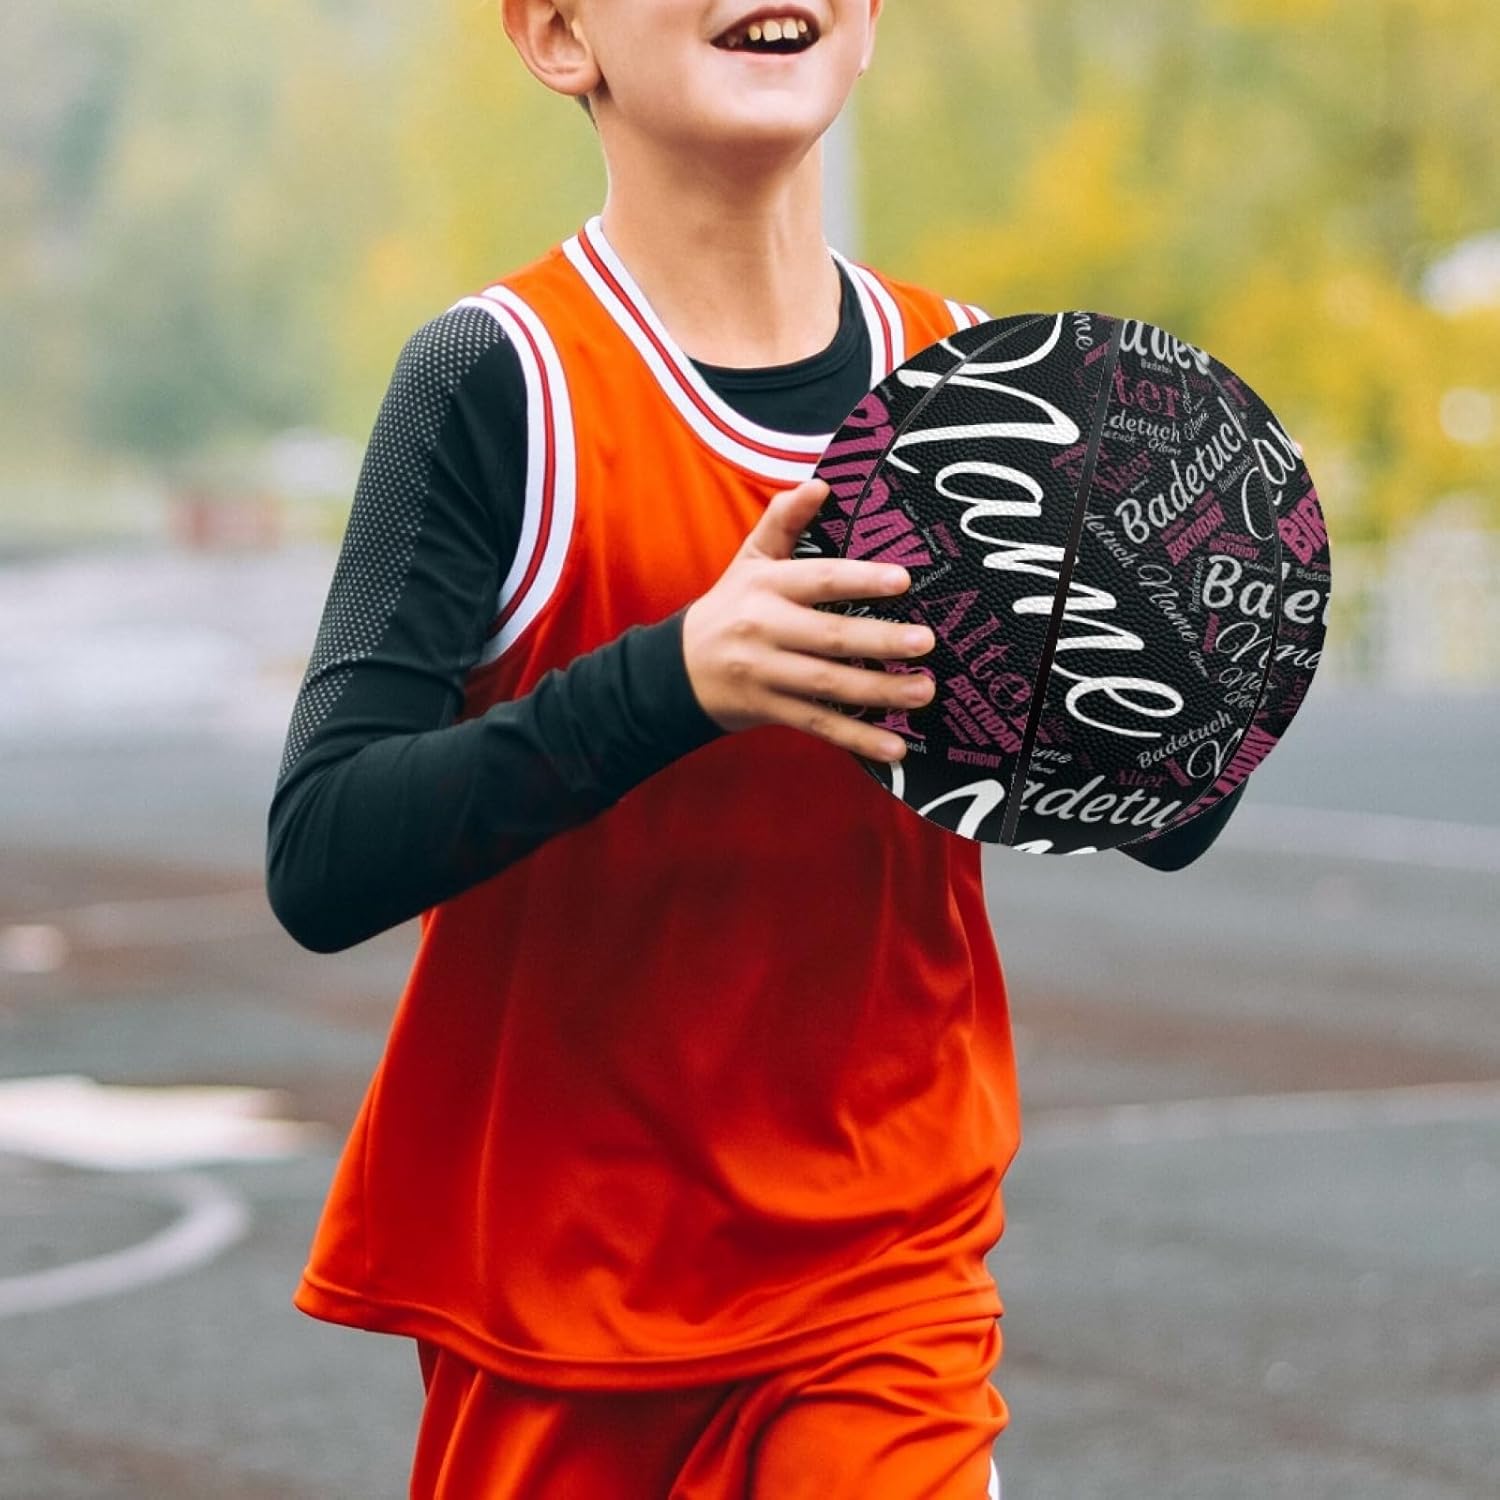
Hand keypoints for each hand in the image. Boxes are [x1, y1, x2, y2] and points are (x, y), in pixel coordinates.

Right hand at [681, 478, 935, 762]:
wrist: (678, 669)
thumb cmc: (731, 607)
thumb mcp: (750, 560)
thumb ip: (784, 520)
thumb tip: (821, 483)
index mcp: (765, 587)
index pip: (817, 579)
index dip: (859, 579)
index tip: (903, 580)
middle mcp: (765, 630)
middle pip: (830, 636)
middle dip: (881, 641)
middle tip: (927, 642)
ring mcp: (767, 674)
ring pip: (829, 685)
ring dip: (880, 692)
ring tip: (924, 691)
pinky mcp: (771, 710)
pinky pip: (820, 725)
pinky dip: (858, 738)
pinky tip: (896, 747)